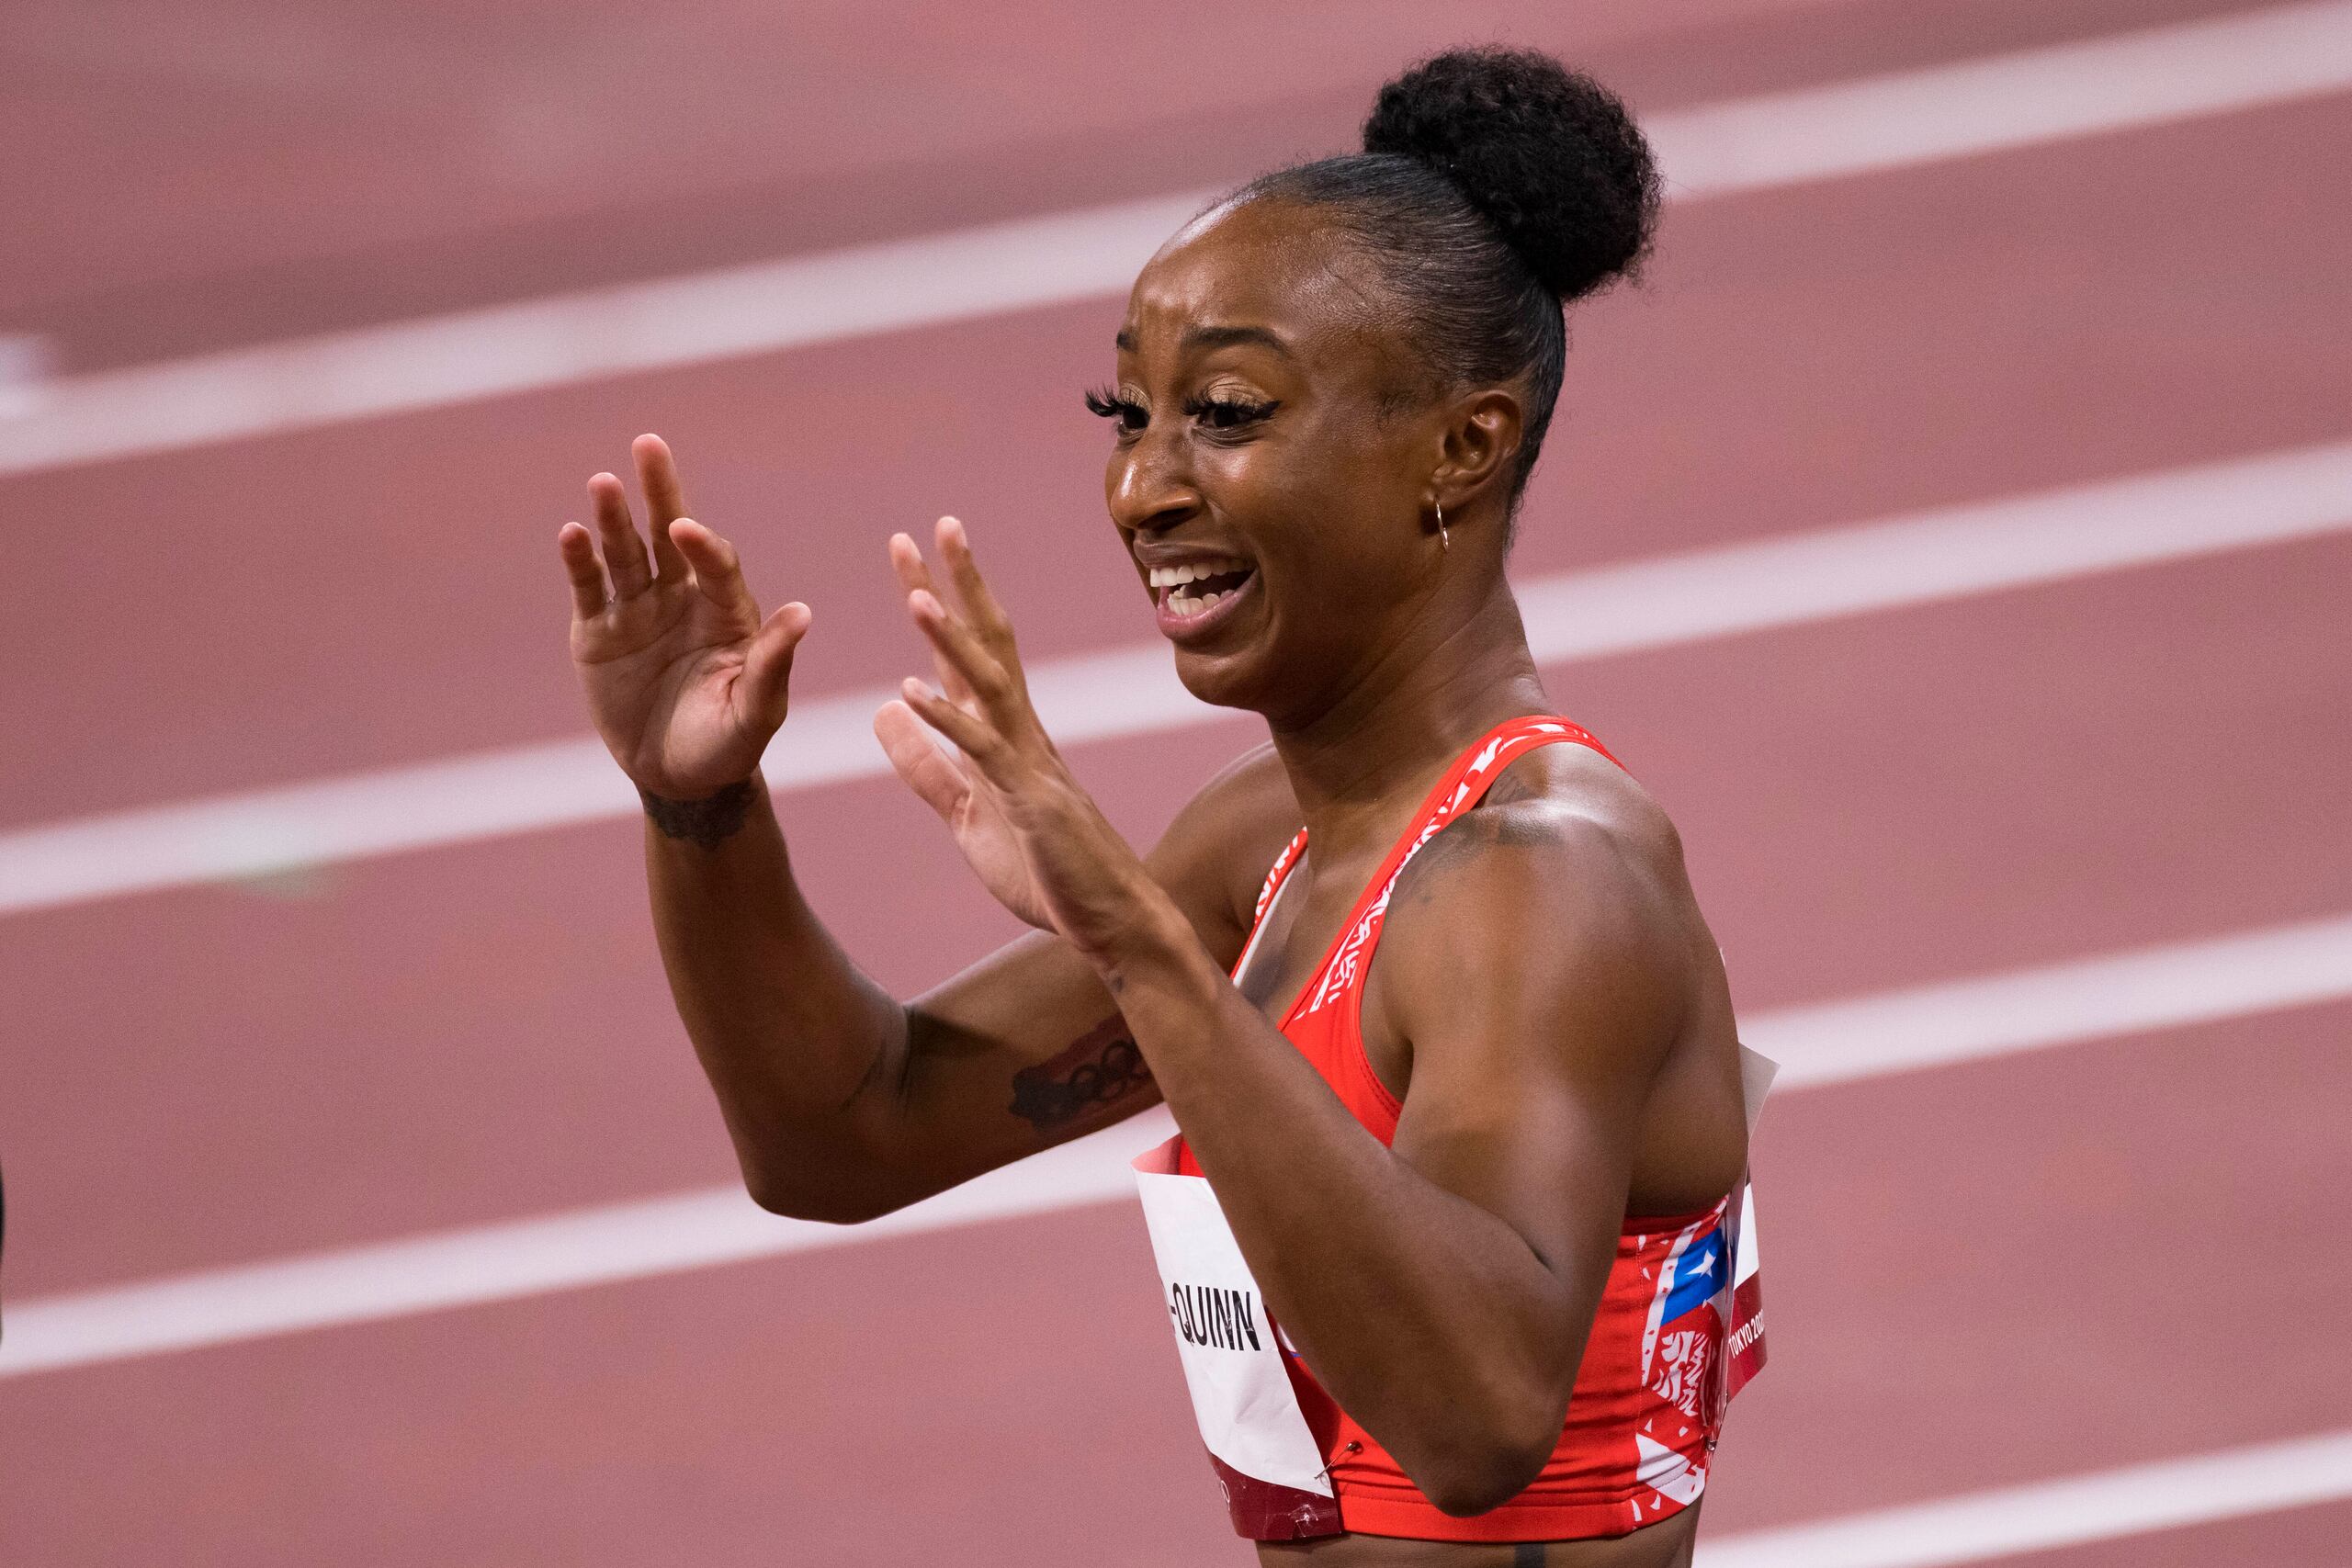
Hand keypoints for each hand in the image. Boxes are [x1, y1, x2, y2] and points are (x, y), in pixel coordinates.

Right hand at [558, 434, 811, 798]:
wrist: (679, 779)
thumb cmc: (729, 744)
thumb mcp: (757, 710)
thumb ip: (773, 662)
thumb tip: (803, 613)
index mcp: (727, 611)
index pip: (716, 564)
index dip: (704, 545)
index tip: (687, 532)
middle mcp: (682, 599)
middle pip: (669, 536)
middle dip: (660, 492)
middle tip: (649, 444)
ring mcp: (638, 611)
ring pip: (626, 554)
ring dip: (614, 520)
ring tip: (603, 482)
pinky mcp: (599, 631)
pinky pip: (589, 589)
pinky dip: (580, 562)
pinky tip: (572, 534)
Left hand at [874, 518, 1157, 959]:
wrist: (1109, 921)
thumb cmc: (1046, 870)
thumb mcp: (966, 813)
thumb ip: (925, 764)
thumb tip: (884, 708)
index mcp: (1004, 734)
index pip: (967, 652)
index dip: (940, 599)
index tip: (912, 550)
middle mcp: (1021, 733)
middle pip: (988, 643)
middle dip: (960, 584)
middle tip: (936, 525)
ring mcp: (1029, 762)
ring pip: (987, 683)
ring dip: (949, 639)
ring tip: (915, 595)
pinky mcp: (1030, 799)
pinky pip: (982, 750)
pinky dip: (946, 718)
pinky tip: (909, 690)